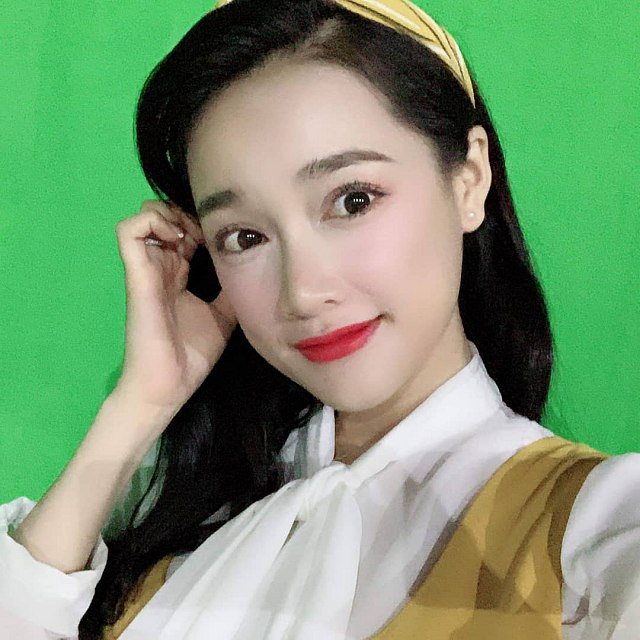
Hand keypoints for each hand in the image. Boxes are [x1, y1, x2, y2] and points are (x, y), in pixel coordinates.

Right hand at [112, 199, 236, 422]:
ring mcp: (147, 270)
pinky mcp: (137, 276)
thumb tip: (248, 270)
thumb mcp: (222, 316)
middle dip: (187, 213)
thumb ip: (229, 291)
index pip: (182, 232)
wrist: (168, 386)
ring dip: (168, 214)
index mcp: (177, 276)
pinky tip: (177, 237)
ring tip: (190, 233)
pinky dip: (150, 222)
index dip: (199, 224)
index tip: (221, 236)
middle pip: (163, 217)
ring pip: (143, 216)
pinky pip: (128, 231)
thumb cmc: (192, 355)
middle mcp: (160, 267)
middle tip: (207, 231)